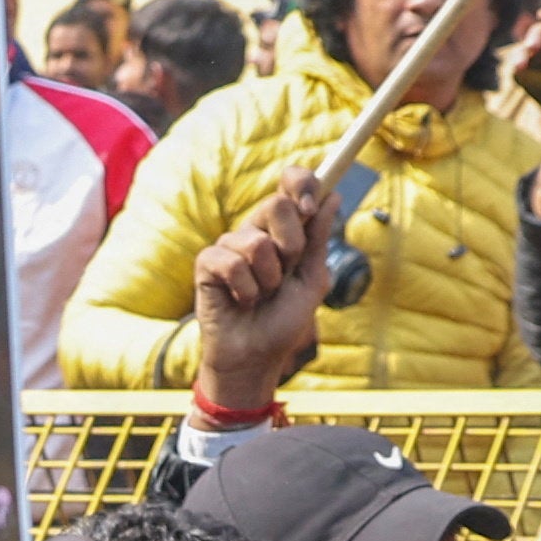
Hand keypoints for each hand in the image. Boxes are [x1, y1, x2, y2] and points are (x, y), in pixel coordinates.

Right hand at [182, 169, 329, 407]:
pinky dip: (245, 290)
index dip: (302, 183)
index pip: (291, 183)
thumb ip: (319, 239)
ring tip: (261, 296)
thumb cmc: (283, 322)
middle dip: (291, 246)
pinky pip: (231, 262)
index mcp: (284, 229)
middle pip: (277, 205)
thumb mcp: (313, 280)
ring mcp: (229, 245)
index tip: (311, 205)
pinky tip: (240, 302)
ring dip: (268, 279)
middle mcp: (256, 230)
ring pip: (256, 241)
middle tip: (286, 273)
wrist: (256, 357)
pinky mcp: (207, 263)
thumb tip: (333, 197)